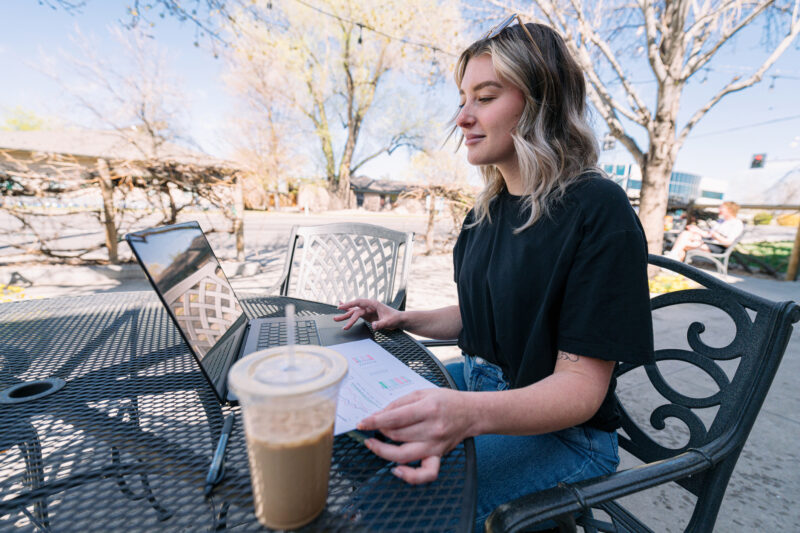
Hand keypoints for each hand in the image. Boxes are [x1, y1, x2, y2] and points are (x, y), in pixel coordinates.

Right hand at [335, 298, 402, 330]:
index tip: (341, 307)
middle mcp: (368, 306)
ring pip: (354, 312)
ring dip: (345, 315)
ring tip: (335, 319)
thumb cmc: (395, 318)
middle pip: (355, 309)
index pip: (359, 302)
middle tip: (336, 317)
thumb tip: (373, 325)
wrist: (398, 319)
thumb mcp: (389, 322)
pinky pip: (356, 313)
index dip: (350, 304)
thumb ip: (381, 324)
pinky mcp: (367, 315)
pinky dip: (349, 312)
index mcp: (373, 303)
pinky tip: (343, 310)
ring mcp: (367, 310)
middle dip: (345, 313)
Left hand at [358, 388, 472, 483]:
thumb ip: (399, 403)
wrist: (470, 413)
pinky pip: (425, 474)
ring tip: (373, 444)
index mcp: (428, 409)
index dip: (374, 421)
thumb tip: (378, 415)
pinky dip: (409, 476)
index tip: (361, 423)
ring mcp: (435, 445)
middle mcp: (432, 429)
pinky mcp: (438, 456)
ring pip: (403, 455)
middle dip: (379, 431)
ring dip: (383, 451)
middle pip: (396, 435)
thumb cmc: (446, 401)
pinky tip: (396, 470)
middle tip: (371, 427)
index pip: (395, 418)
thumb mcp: (422, 393)